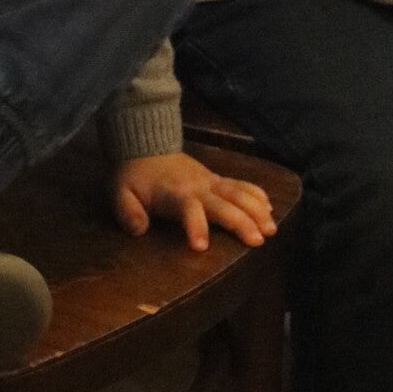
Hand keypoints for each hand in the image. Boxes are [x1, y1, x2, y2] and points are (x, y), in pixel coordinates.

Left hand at [112, 152, 274, 252]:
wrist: (146, 144)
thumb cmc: (134, 175)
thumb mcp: (121, 193)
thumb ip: (128, 212)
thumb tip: (138, 230)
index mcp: (174, 194)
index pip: (188, 209)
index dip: (195, 226)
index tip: (202, 247)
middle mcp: (198, 187)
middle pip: (224, 203)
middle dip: (242, 221)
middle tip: (259, 240)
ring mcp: (210, 181)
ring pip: (238, 193)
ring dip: (257, 210)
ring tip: (272, 229)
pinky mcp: (216, 179)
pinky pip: (240, 185)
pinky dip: (256, 194)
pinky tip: (270, 207)